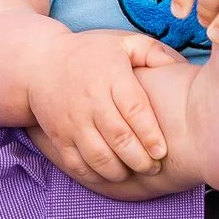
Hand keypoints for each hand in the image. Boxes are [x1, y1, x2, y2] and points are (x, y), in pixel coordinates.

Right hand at [26, 30, 179, 186]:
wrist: (39, 63)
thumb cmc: (90, 54)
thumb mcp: (122, 43)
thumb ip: (152, 52)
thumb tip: (179, 66)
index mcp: (111, 77)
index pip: (134, 110)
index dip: (150, 135)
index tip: (162, 151)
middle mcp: (91, 100)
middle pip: (119, 138)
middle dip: (140, 160)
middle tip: (154, 168)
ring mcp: (72, 121)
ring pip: (98, 156)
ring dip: (119, 171)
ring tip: (134, 173)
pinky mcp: (58, 136)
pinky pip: (76, 164)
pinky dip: (94, 176)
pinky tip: (109, 175)